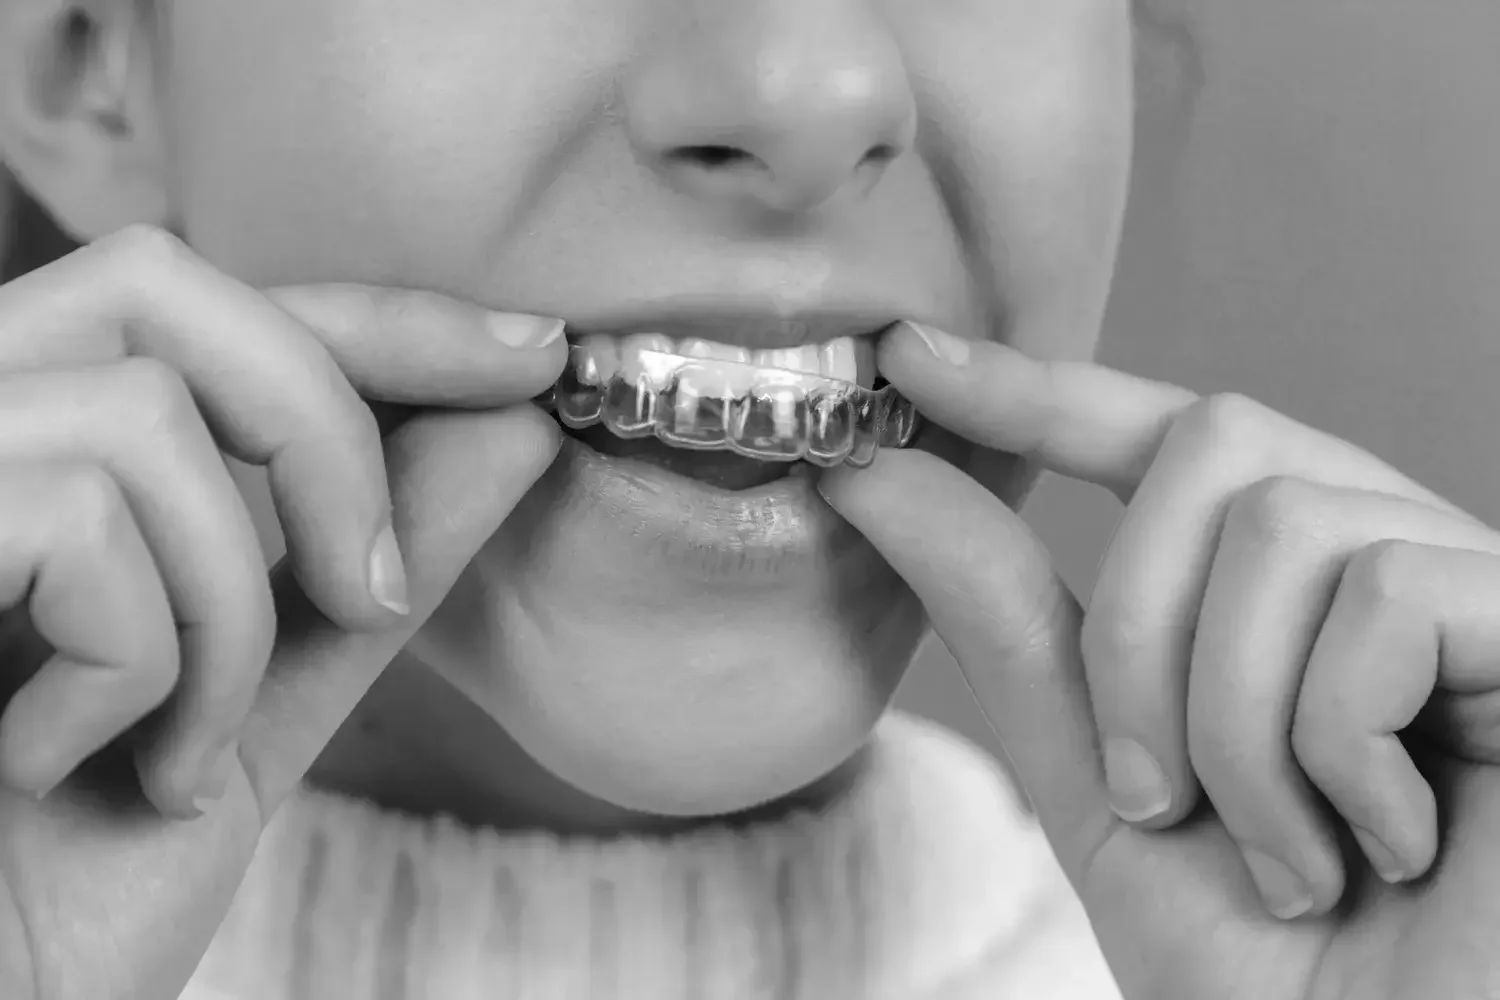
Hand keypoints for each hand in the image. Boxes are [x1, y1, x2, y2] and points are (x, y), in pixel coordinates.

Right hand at [0, 226, 565, 999]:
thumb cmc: (68, 879)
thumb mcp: (255, 700)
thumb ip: (363, 565)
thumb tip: (514, 427)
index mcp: (30, 450)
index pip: (214, 307)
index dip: (379, 316)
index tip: (531, 354)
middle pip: (163, 287)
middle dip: (325, 435)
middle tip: (370, 591)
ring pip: (141, 420)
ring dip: (226, 613)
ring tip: (181, 752)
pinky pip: (78, 521)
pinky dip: (139, 665)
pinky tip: (70, 768)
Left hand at [819, 321, 1499, 999]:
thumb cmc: (1274, 972)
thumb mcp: (1103, 786)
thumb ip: (1013, 629)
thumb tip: (883, 479)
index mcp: (1286, 593)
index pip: (1161, 435)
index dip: (1039, 386)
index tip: (907, 353)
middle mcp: (1388, 560)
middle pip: (1217, 445)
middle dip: (1137, 630)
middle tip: (1151, 797)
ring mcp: (1478, 590)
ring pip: (1286, 527)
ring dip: (1232, 723)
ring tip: (1283, 858)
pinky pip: (1388, 594)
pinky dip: (1335, 742)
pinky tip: (1386, 846)